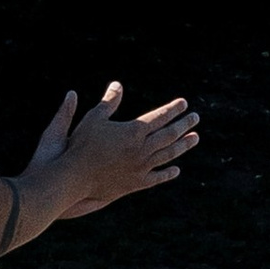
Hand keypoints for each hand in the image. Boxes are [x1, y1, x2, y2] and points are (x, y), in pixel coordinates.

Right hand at [51, 82, 199, 211]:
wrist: (74, 178)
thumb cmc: (81, 145)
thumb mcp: (93, 118)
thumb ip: (109, 102)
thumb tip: (117, 84)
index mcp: (134, 131)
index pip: (160, 117)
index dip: (173, 109)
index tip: (184, 103)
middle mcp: (142, 149)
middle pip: (169, 135)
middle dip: (184, 125)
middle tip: (195, 118)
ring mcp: (141, 168)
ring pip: (168, 155)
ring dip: (183, 146)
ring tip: (195, 138)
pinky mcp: (136, 183)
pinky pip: (157, 177)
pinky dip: (168, 173)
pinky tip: (176, 170)